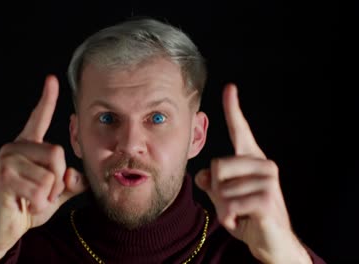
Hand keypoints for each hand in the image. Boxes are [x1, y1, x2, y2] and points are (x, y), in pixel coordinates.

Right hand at [0, 75, 87, 262]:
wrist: (5, 228)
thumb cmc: (29, 206)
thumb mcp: (56, 193)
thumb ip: (71, 182)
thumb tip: (74, 174)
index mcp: (28, 146)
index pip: (39, 118)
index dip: (47, 99)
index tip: (52, 80)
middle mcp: (15, 148)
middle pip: (56, 153)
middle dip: (57, 180)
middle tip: (41, 192)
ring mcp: (7, 161)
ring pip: (50, 175)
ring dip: (47, 195)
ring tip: (30, 198)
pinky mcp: (3, 177)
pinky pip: (40, 190)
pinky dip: (39, 204)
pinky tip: (24, 205)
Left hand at [195, 84, 310, 262]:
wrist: (269, 240)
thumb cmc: (246, 213)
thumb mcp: (222, 196)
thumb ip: (211, 182)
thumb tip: (204, 176)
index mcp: (250, 158)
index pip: (240, 130)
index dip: (233, 109)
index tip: (229, 88)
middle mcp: (263, 164)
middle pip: (217, 165)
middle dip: (216, 190)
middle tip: (232, 203)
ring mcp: (268, 180)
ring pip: (221, 188)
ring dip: (223, 207)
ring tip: (240, 212)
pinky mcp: (267, 198)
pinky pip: (230, 204)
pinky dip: (229, 218)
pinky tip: (242, 220)